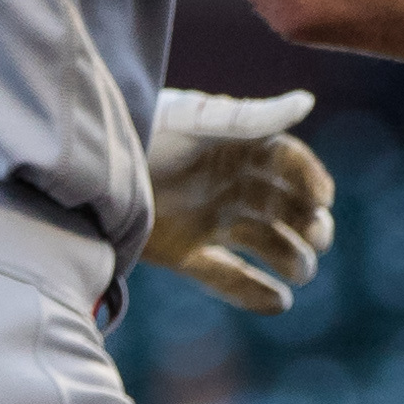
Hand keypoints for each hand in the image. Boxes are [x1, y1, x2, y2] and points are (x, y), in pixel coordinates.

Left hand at [143, 87, 335, 312]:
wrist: (80, 172)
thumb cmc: (139, 128)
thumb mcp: (192, 120)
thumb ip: (248, 117)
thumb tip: (307, 101)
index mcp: (236, 146)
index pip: (288, 163)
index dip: (310, 179)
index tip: (323, 200)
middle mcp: (228, 184)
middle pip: (283, 207)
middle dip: (307, 224)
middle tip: (318, 240)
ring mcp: (207, 220)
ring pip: (262, 243)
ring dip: (288, 258)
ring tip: (301, 273)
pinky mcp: (183, 252)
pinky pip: (225, 275)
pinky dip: (252, 291)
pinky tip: (279, 302)